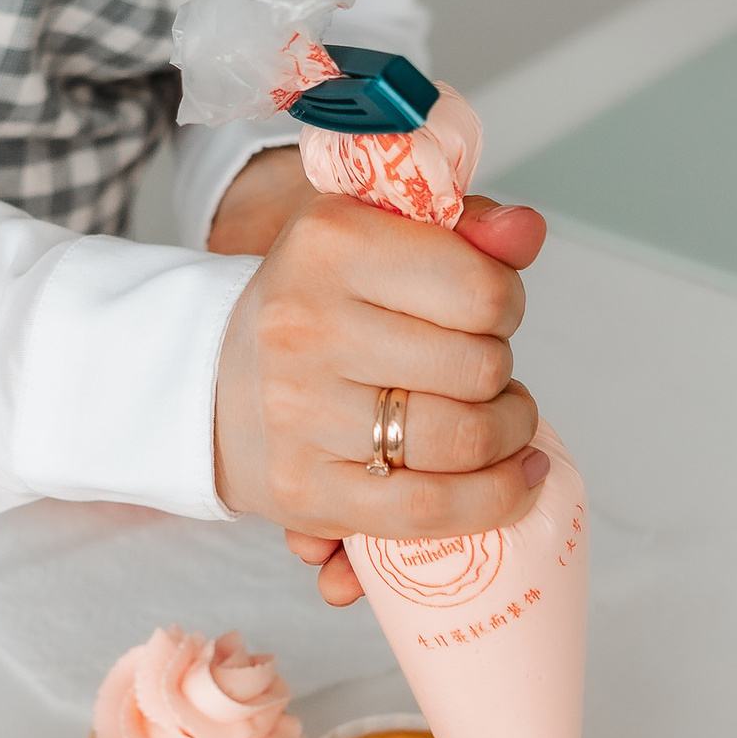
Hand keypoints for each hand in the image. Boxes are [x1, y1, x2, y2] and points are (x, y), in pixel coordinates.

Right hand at [211, 181, 551, 604]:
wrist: (211, 379)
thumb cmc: (320, 304)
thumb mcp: (379, 236)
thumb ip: (464, 227)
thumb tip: (526, 231)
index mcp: (330, 244)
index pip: (481, 288)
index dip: (508, 305)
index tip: (487, 314)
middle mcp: (305, 325)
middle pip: (480, 367)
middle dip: (504, 374)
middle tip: (482, 372)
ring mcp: (299, 413)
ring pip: (463, 440)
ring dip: (508, 436)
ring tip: (499, 422)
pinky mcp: (303, 489)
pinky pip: (428, 510)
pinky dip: (489, 501)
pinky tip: (512, 481)